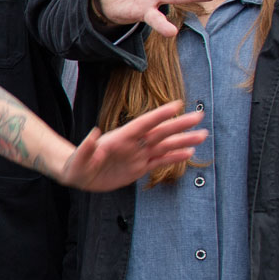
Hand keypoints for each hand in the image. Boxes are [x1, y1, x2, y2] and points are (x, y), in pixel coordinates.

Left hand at [57, 100, 206, 191]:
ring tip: (201, 135)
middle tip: (199, 117)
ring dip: (182, 141)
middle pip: (159, 133)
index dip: (159, 115)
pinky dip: (174, 158)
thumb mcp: (79, 158)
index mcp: (119, 138)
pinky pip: (159, 162)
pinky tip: (189, 153)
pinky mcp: (138, 168)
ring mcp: (136, 155)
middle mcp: (132, 145)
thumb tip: (93, 133)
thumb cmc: (76, 164)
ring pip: (164, 146)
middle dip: (179, 125)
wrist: (78, 175)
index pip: (142, 124)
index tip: (177, 104)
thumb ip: (86, 147)